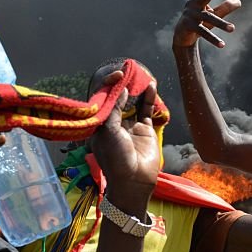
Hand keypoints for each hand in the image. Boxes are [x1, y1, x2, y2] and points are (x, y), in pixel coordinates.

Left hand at [90, 72, 158, 208]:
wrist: (134, 180)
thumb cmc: (115, 158)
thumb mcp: (108, 131)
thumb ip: (114, 108)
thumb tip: (121, 89)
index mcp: (100, 125)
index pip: (102, 100)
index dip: (108, 86)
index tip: (116, 75)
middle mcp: (114, 124)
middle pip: (117, 99)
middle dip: (121, 85)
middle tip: (127, 71)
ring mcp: (130, 126)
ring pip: (133, 102)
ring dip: (136, 89)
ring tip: (139, 75)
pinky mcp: (145, 129)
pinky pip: (146, 110)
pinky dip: (148, 98)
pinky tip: (151, 86)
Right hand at [173, 0, 241, 49]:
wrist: (181, 37)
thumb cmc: (198, 22)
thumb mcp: (212, 15)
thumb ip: (224, 8)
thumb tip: (239, 2)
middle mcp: (194, 4)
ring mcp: (190, 15)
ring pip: (209, 18)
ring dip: (221, 25)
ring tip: (233, 29)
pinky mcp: (189, 26)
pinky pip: (203, 32)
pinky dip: (213, 39)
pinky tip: (222, 45)